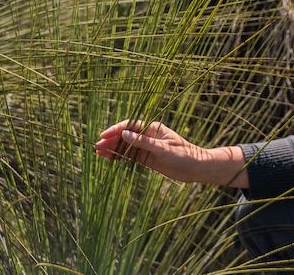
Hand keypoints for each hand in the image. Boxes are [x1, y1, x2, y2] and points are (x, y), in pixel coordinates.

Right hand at [94, 120, 248, 187]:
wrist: (196, 168)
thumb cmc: (184, 155)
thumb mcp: (163, 149)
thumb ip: (143, 143)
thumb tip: (124, 134)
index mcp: (154, 128)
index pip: (131, 126)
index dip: (116, 130)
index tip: (104, 135)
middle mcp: (149, 135)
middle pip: (126, 135)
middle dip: (111, 140)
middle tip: (97, 146)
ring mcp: (147, 147)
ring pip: (126, 146)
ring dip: (113, 148)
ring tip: (98, 152)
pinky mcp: (148, 157)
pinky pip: (131, 155)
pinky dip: (120, 156)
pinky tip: (109, 158)